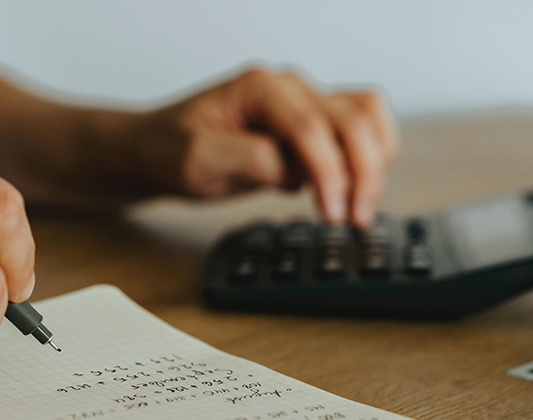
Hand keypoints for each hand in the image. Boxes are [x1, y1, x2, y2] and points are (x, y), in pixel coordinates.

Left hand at [133, 67, 397, 226]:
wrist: (157, 148)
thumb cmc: (170, 150)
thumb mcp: (198, 161)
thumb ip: (250, 160)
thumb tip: (296, 172)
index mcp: (259, 88)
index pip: (311, 127)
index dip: (329, 172)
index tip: (332, 213)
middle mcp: (288, 88)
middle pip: (352, 119)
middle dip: (363, 172)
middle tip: (355, 219)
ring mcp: (303, 101)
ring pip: (366, 117)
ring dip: (375, 162)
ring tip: (359, 207)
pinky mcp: (311, 122)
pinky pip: (360, 126)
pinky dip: (370, 155)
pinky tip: (354, 189)